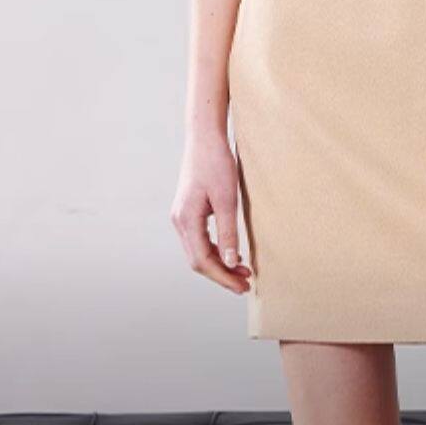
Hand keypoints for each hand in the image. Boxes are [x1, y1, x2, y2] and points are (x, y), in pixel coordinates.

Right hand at [171, 130, 253, 294]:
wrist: (204, 138)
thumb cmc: (216, 163)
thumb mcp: (227, 199)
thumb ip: (228, 232)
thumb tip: (232, 262)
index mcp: (186, 219)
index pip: (202, 260)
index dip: (222, 277)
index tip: (242, 286)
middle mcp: (179, 221)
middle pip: (198, 260)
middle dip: (222, 275)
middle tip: (246, 285)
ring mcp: (182, 217)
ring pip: (198, 252)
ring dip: (220, 264)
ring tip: (243, 273)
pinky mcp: (188, 212)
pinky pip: (200, 240)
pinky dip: (216, 251)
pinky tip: (232, 254)